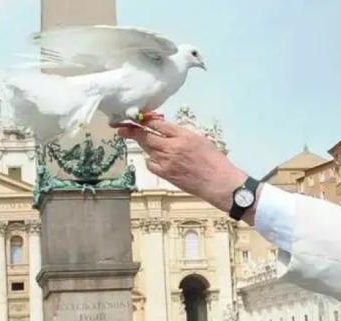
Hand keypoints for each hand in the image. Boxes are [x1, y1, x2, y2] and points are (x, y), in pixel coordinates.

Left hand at [118, 121, 247, 213]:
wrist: (219, 182)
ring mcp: (167, 161)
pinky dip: (150, 160)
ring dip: (141, 143)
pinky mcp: (166, 174)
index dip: (145, 120)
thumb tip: (167, 131)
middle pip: (147, 136)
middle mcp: (173, 147)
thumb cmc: (215, 161)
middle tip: (121, 127)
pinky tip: (155, 159)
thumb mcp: (200, 140)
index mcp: (183, 135)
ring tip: (134, 139)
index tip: (137, 118)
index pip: (158, 124)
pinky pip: (151, 164)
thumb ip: (182, 134)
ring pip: (147, 149)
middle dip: (132, 131)